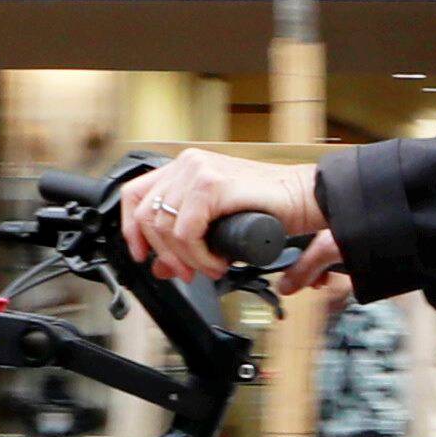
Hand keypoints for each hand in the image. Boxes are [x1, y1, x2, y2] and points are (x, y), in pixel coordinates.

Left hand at [120, 145, 347, 294]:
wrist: (304, 199)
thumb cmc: (268, 208)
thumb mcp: (215, 227)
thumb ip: (185, 241)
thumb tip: (159, 265)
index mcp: (184, 168)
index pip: (135, 195)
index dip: (131, 230)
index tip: (141, 255)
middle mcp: (187, 163)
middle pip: (146, 216)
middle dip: (163, 254)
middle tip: (186, 273)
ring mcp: (198, 170)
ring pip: (165, 227)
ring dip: (186, 259)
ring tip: (210, 267)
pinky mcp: (212, 184)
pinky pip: (186, 232)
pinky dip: (199, 255)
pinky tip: (217, 261)